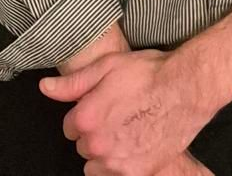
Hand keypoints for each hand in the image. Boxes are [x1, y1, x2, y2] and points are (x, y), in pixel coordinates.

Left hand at [38, 48, 212, 175]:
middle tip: (118, 115)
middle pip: (84, 146)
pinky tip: (137, 144)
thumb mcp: (108, 66)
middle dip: (96, 133)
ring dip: (107, 152)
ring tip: (128, 131)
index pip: (70, 126)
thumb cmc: (148, 73)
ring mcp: (116, 163)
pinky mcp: (136, 174)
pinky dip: (123, 164)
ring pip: (97, 164)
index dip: (86, 113)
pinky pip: (116, 175)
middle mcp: (97, 145)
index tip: (103, 105)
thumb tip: (45, 88)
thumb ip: (73, 83)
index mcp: (86, 118)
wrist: (186, 88)